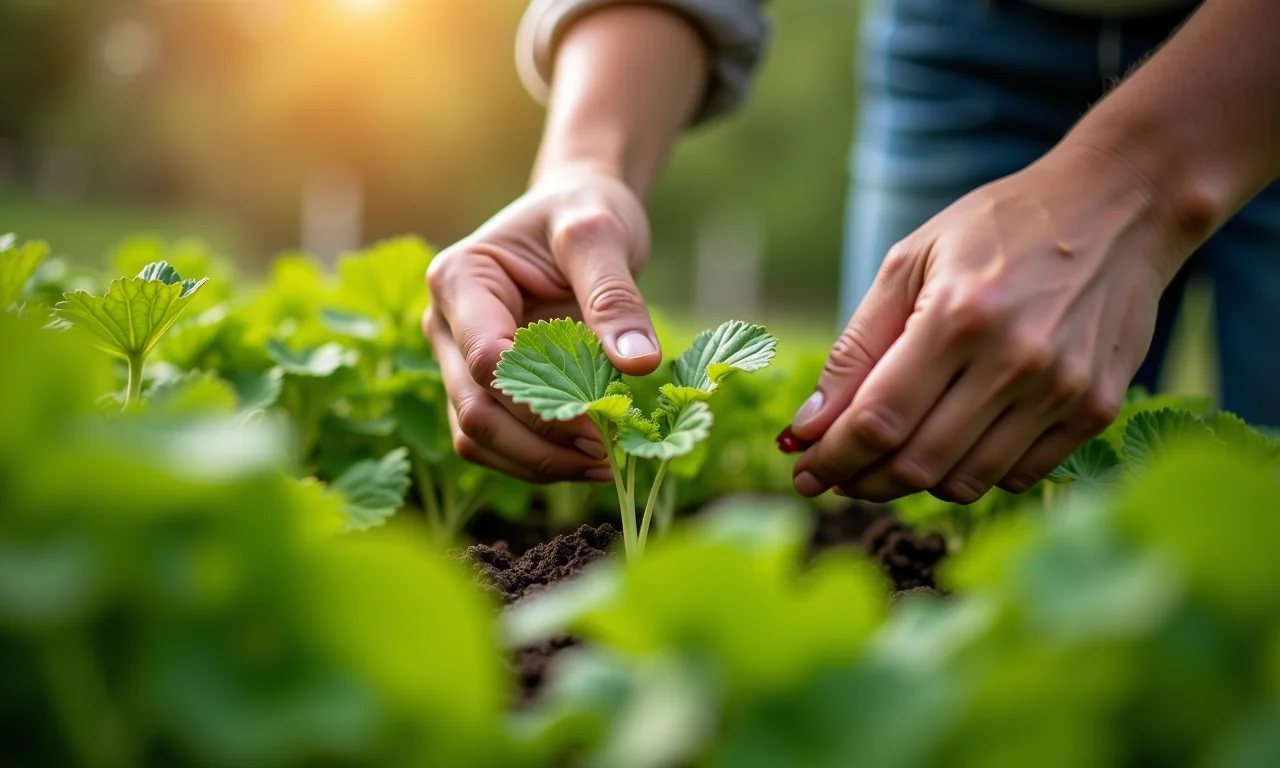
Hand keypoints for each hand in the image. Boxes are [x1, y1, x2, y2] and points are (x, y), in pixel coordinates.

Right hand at [424, 165, 661, 483]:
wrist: (575, 214)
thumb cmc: (583, 214)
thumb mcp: (603, 235)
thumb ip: (615, 297)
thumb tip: (639, 364)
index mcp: (459, 279)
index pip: (488, 360)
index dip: (542, 401)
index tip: (605, 417)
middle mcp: (443, 324)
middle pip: (476, 411)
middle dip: (542, 446)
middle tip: (610, 456)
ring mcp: (454, 359)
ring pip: (477, 438)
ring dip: (538, 463)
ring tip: (606, 464)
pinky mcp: (478, 386)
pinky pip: (494, 442)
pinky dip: (537, 460)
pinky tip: (590, 459)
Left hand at [790, 145, 1183, 501]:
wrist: (1120, 207)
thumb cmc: (998, 228)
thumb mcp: (909, 262)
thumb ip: (857, 347)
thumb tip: (810, 425)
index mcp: (957, 316)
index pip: (877, 420)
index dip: (831, 457)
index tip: (803, 470)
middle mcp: (1014, 361)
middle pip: (915, 463)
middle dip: (859, 480)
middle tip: (834, 474)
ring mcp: (1062, 391)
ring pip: (964, 481)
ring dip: (912, 482)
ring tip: (886, 461)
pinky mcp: (1097, 409)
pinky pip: (1017, 476)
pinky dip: (972, 473)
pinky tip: (952, 444)